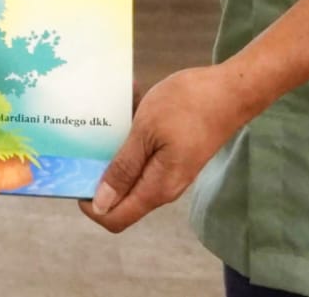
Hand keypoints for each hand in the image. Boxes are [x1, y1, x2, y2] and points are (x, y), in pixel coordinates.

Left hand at [79, 65, 253, 233]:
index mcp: (156, 188)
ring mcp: (169, 170)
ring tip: (108, 113)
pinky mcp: (174, 154)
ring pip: (130, 169)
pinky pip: (143, 152)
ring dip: (116, 144)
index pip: (115, 218)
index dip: (91, 205)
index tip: (75, 174)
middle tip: (84, 141)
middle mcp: (162, 186)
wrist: (232, 90)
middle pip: (120, 195)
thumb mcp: (147, 131)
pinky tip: (129, 102)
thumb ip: (124, 168)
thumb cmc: (189, 106)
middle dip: (98, 171)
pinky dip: (133, 132)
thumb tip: (101, 204)